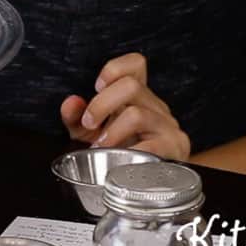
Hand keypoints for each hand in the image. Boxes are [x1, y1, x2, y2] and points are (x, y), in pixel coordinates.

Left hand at [60, 53, 190, 160]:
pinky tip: (119, 161)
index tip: (97, 86)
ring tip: (101, 147)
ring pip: (137, 115)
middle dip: (101, 104)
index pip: (135, 64)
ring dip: (112, 132)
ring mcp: (167, 125)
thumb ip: (76, 117)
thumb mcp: (90, 133)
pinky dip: (128, 153)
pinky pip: (151, 144)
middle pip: (130, 85)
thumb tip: (70, 103)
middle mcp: (155, 106)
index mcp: (137, 97)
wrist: (146, 181)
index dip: (115, 69)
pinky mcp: (175, 146)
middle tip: (89, 124)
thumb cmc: (119, 152)